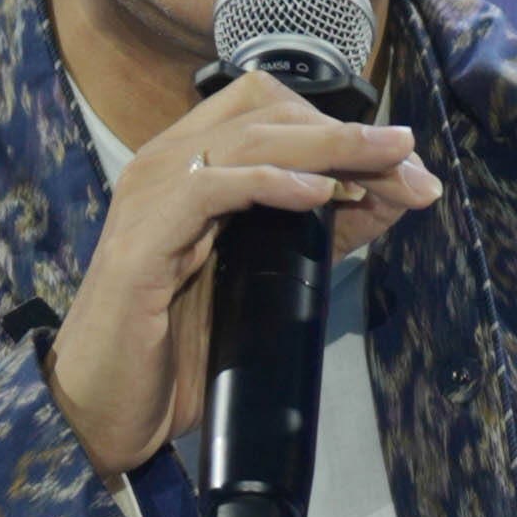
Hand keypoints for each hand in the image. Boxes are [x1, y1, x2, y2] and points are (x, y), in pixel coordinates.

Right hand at [47, 61, 441, 481]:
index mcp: (190, 165)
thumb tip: (391, 194)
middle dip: (348, 136)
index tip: (403, 160)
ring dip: (328, 150)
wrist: (107, 408)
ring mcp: (149, 197)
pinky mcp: (142, 241)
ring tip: (385, 165)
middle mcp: (165, 165)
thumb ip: (321, 233)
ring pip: (247, 140)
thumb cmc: (179, 345)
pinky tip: (316, 194)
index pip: (270, 108)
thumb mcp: (267, 278)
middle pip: (267, 113)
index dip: (340, 124)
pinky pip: (209, 188)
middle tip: (409, 164)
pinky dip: (268, 183)